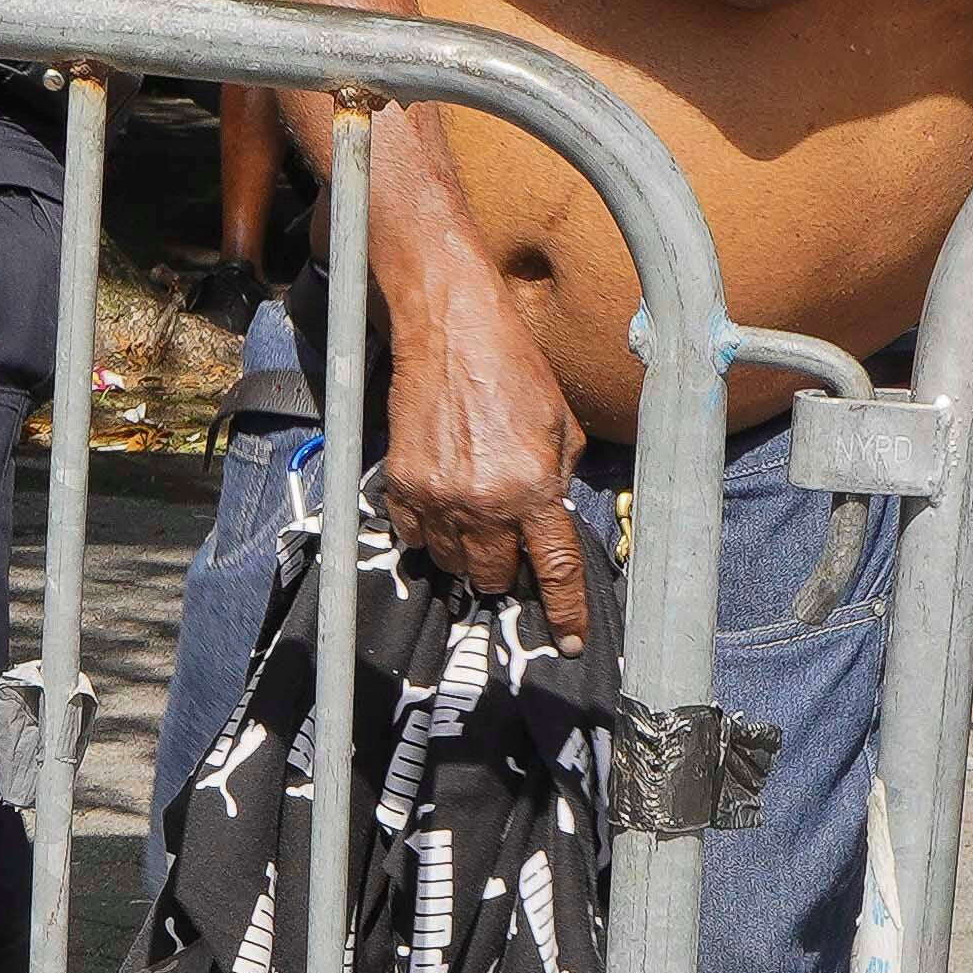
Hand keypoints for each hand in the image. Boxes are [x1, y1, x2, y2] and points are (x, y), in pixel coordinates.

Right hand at [375, 287, 595, 647]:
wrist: (451, 331)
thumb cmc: (514, 370)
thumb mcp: (561, 424)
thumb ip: (560, 479)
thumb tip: (553, 520)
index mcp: (534, 488)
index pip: (554, 570)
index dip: (565, 612)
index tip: (568, 641)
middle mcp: (486, 502)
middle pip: (495, 577)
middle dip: (507, 569)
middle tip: (509, 539)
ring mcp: (439, 497)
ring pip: (454, 563)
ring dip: (468, 551)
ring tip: (475, 512)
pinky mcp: (404, 484)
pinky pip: (416, 537)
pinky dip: (431, 531)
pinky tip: (444, 501)